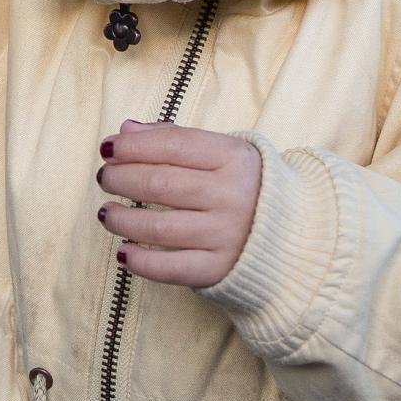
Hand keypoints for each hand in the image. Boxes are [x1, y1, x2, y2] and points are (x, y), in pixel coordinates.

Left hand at [96, 120, 262, 287]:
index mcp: (233, 158)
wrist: (295, 235)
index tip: (108, 148)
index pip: (172, 145)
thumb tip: (125, 131)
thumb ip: (174, 138)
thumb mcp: (222, 153)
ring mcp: (225, 235)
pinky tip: (124, 251)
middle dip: (121, 179)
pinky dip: (140, 261)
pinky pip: (170, 268)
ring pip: (157, 227)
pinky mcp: (219, 270)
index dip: (132, 146)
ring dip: (121, 219)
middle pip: (159, 184)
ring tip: (106, 213)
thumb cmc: (246, 186)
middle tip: (106, 178)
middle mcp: (231, 195)